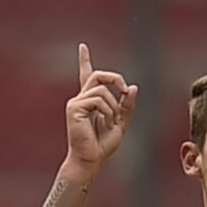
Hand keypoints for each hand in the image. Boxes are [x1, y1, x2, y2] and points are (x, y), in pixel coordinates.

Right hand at [65, 43, 137, 171]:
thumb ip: (127, 106)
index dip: (84, 60)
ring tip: (111, 122)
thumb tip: (132, 87)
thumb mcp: (121, 123)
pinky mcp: (74, 108)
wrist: (91, 160)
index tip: (83, 46)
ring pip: (102, 89)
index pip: (87, 76)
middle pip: (98, 75)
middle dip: (115, 79)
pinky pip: (99, 100)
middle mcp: (80, 99)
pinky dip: (108, 111)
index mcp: (90, 101)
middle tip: (124, 91)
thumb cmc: (103, 145)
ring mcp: (76, 103)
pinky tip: (105, 123)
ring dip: (114, 106)